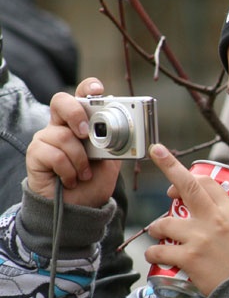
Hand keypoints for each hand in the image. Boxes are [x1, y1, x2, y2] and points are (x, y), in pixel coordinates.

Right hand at [25, 78, 121, 206]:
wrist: (78, 209)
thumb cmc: (92, 184)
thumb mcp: (111, 164)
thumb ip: (115, 146)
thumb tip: (125, 132)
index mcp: (81, 124)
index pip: (80, 97)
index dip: (87, 89)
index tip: (98, 90)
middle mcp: (61, 126)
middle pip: (61, 101)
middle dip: (76, 114)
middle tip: (86, 134)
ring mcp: (46, 139)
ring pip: (63, 136)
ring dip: (80, 160)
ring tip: (84, 174)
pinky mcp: (35, 154)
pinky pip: (54, 155)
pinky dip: (68, 171)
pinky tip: (70, 179)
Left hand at [144, 144, 228, 296]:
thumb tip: (219, 218)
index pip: (208, 183)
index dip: (190, 176)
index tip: (177, 181)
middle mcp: (213, 220)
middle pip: (187, 186)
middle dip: (169, 165)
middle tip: (157, 152)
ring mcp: (199, 238)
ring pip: (164, 222)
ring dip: (156, 228)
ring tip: (158, 237)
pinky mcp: (188, 258)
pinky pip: (159, 250)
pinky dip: (153, 253)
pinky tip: (154, 257)